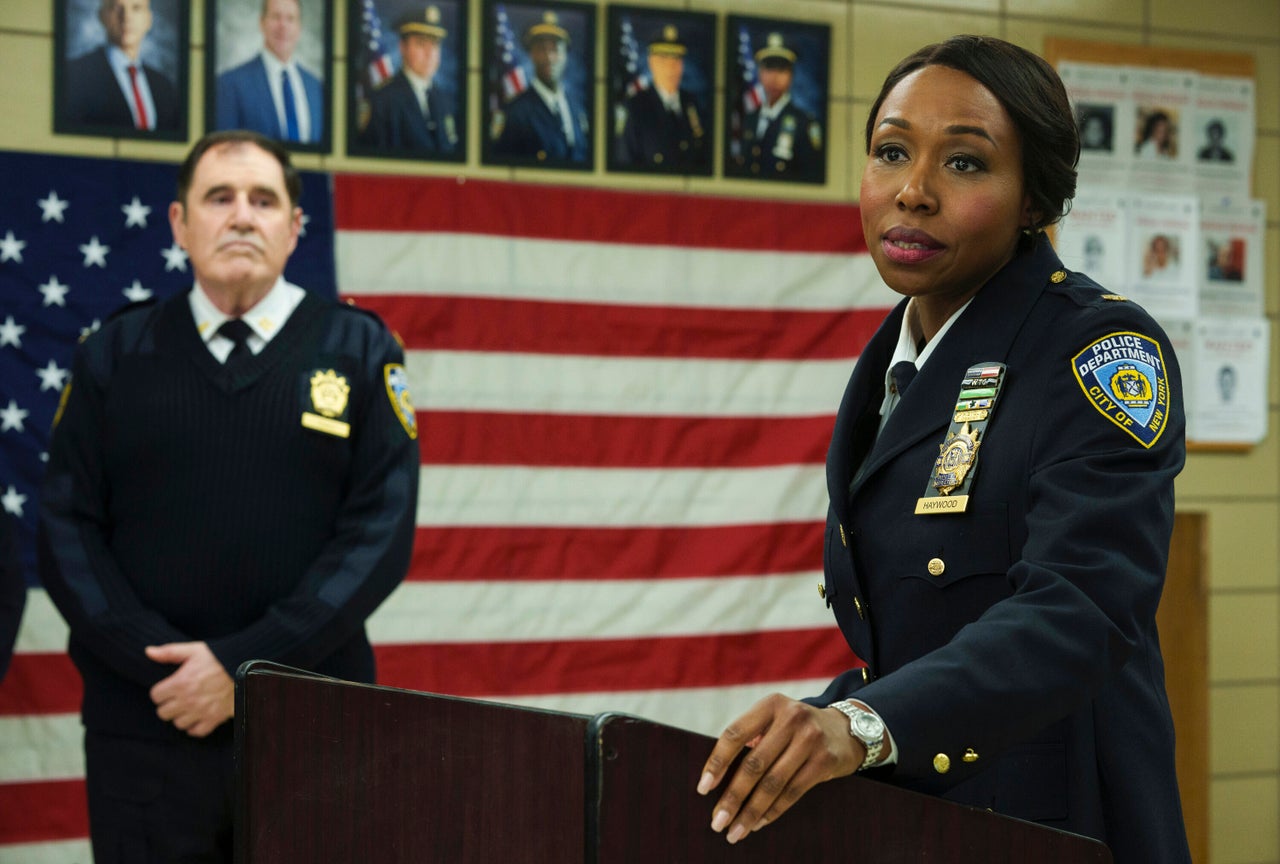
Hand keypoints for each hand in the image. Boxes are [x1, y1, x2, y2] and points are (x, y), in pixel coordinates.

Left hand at [146, 641, 234, 737]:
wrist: (246, 667)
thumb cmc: (218, 657)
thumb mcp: (194, 650)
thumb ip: (169, 652)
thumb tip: (148, 652)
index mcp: (180, 683)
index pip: (155, 696)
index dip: (160, 691)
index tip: (168, 687)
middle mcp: (188, 700)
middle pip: (163, 713)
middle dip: (167, 705)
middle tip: (176, 698)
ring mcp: (201, 711)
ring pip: (178, 724)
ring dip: (180, 716)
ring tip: (187, 707)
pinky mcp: (214, 718)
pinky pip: (197, 731)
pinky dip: (195, 727)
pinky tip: (197, 717)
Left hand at [696, 693, 863, 843]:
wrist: (846, 729)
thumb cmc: (796, 728)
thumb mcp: (775, 719)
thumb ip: (751, 737)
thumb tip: (716, 777)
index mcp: (770, 705)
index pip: (735, 734)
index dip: (717, 762)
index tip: (703, 789)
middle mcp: (791, 718)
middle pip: (754, 764)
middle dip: (732, 797)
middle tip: (717, 821)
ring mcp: (810, 739)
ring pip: (773, 783)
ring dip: (751, 811)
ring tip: (735, 831)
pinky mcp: (825, 761)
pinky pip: (793, 791)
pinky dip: (773, 810)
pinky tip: (758, 822)